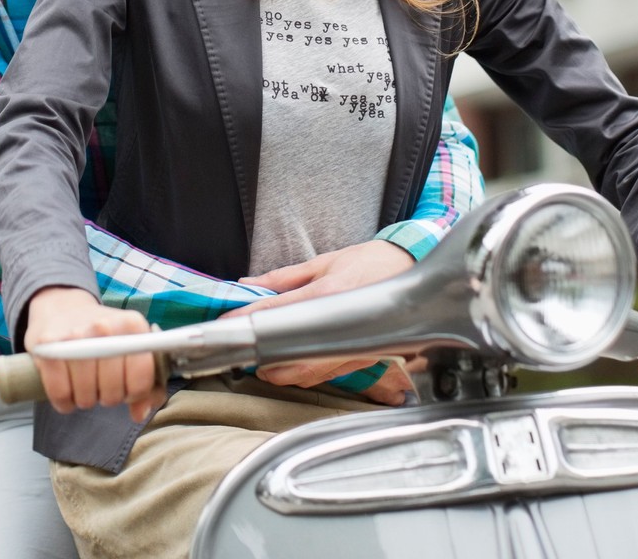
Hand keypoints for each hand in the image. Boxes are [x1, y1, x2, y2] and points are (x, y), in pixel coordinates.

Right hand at [24, 286, 161, 421]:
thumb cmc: (103, 337)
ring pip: (86, 397)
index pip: (141, 378)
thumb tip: (140, 413)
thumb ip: (146, 382)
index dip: (135, 392)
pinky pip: (61, 395)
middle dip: (109, 397)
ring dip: (85, 399)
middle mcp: (104, 327)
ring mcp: (74, 336)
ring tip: (84, 383)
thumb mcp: (130, 348)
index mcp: (132, 325)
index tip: (127, 386)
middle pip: (112, 392)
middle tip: (101, 383)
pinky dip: (64, 402)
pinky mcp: (47, 347)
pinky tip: (67, 389)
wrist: (63, 309)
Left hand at [223, 241, 415, 395]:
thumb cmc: (370, 262)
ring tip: (263, 360)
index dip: (248, 320)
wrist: (411, 271)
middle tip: (242, 350)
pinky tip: (289, 365)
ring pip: (306, 373)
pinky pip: (325, 376)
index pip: (278, 312)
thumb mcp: (324, 262)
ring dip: (279, 371)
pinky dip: (302, 374)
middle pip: (290, 354)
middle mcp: (341, 324)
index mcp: (329, 293)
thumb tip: (248, 284)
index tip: (226, 325)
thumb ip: (283, 278)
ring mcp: (354, 347)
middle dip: (261, 356)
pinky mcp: (361, 359)